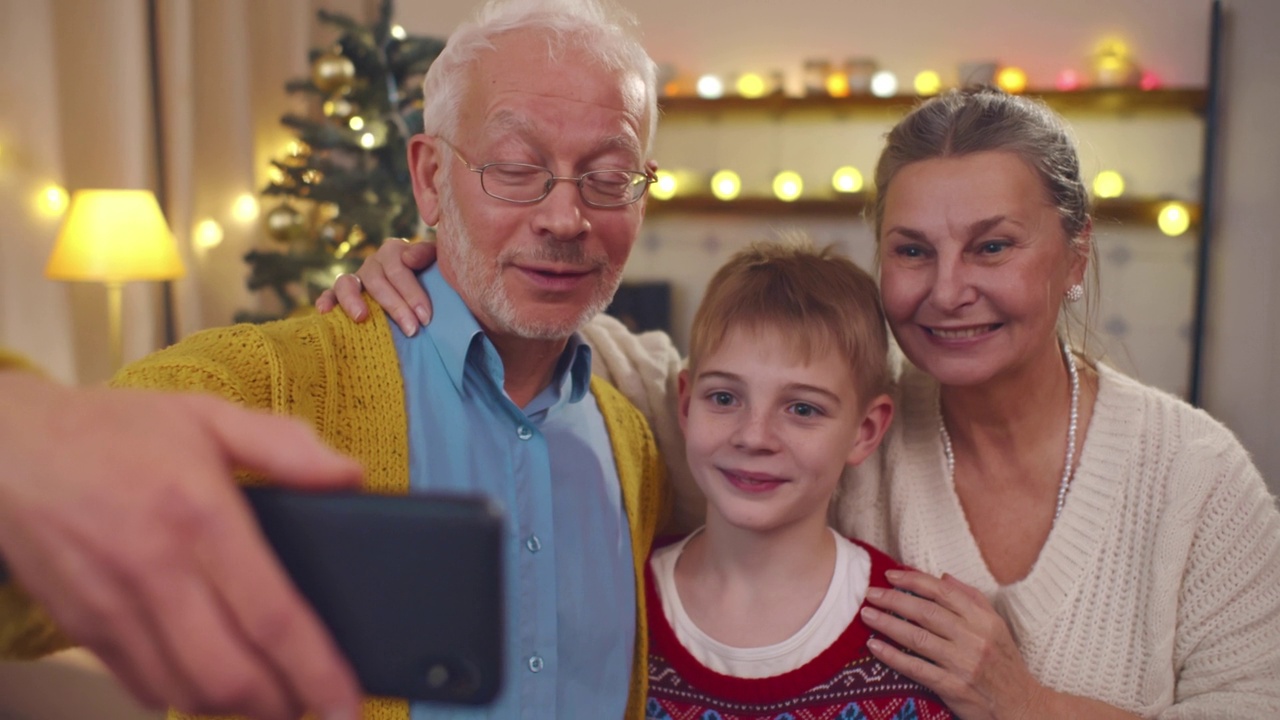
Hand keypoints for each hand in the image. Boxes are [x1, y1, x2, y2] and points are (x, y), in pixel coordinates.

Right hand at [0, 373, 364, 719]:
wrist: (6, 449)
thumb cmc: (115, 432)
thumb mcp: (208, 416)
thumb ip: (285, 446)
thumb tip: (350, 476)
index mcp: (200, 516)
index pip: (271, 616)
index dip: (316, 670)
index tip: (346, 702)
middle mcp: (155, 570)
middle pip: (229, 676)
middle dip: (281, 705)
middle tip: (312, 701)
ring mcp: (112, 606)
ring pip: (185, 692)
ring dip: (235, 707)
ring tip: (270, 693)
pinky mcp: (81, 627)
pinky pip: (142, 685)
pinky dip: (184, 694)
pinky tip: (210, 678)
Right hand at [315, 238, 437, 335]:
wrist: (427, 292)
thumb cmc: (432, 280)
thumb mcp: (436, 264)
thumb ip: (427, 255)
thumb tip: (408, 257)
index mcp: (395, 251)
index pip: (399, 268)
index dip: (412, 292)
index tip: (425, 317)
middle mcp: (373, 262)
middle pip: (377, 280)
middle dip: (395, 306)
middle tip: (412, 329)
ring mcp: (356, 278)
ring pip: (347, 283)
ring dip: (353, 300)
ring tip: (361, 318)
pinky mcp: (342, 294)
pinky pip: (330, 294)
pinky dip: (325, 300)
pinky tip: (324, 311)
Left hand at [860, 570, 1046, 719]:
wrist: (1022, 708)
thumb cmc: (1005, 665)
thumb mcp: (996, 627)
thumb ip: (971, 599)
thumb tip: (943, 577)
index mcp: (984, 620)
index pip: (943, 592)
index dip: (914, 580)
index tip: (890, 574)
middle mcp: (975, 639)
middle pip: (926, 612)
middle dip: (894, 600)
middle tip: (870, 593)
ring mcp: (964, 664)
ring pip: (918, 638)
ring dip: (888, 624)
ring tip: (867, 614)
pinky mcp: (954, 688)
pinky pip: (917, 669)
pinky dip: (893, 657)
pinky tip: (875, 647)